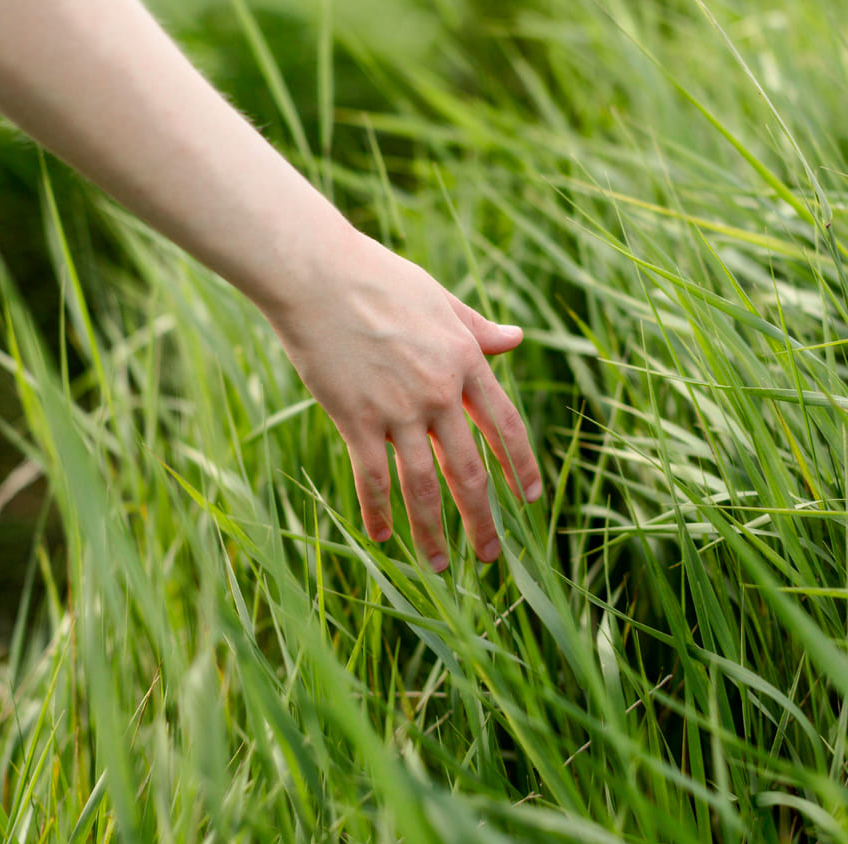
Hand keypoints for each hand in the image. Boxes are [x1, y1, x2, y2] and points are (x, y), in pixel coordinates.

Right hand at [264, 227, 542, 570]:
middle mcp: (439, 392)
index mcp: (466, 361)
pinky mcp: (356, 418)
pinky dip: (377, 511)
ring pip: (423, 486)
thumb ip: (477, 329)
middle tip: (491, 556)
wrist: (317, 274)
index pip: (506, 427)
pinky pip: (372, 478)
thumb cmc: (378, 278)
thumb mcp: (440, 301)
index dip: (522, 467)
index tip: (531, 499)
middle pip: (469, 470)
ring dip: (432, 531)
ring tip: (438, 566)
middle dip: (482, 519)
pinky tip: (381, 537)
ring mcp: (398, 409)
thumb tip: (515, 340)